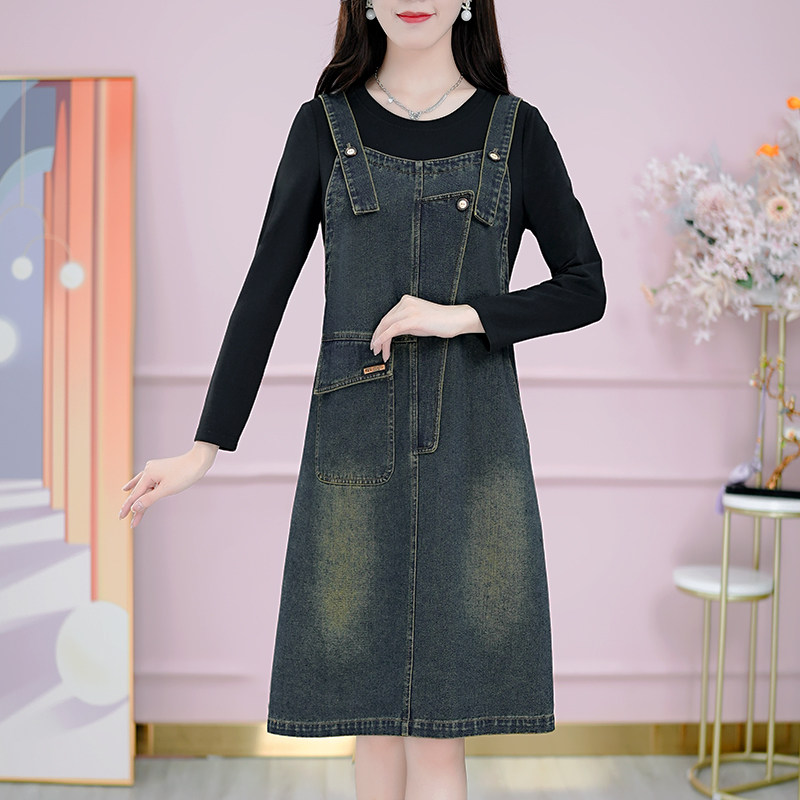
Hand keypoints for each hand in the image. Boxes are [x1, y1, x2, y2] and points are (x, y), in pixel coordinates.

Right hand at [119, 441, 218, 528]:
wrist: (198, 461)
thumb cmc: (184, 475)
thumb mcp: (166, 490)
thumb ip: (149, 499)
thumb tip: (134, 507)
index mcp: (148, 474)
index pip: (135, 495)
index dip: (128, 507)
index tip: (120, 517)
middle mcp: (148, 470)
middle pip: (139, 492)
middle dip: (134, 506)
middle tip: (124, 519)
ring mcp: (154, 469)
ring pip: (143, 487)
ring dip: (138, 499)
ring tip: (126, 508)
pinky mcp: (161, 470)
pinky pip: (149, 482)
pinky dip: (143, 489)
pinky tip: (132, 487)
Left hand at [370, 295, 484, 359]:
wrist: (456, 319)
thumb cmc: (439, 322)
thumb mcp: (417, 322)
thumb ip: (403, 325)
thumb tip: (390, 335)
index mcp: (405, 301)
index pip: (388, 317)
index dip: (380, 331)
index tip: (377, 343)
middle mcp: (405, 302)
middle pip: (384, 321)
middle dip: (377, 337)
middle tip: (375, 350)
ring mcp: (408, 309)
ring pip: (387, 326)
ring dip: (380, 341)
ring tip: (380, 353)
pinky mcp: (412, 318)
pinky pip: (393, 329)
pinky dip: (384, 339)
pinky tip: (381, 347)